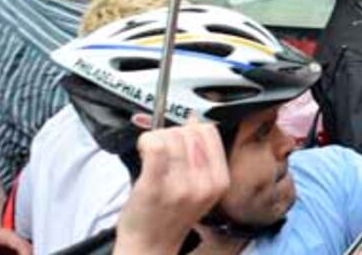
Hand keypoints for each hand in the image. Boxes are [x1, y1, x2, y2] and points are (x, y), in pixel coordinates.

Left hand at [114, 120, 229, 254]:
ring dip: (155, 140)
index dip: (190, 129)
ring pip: (169, 136)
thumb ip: (201, 153)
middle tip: (162, 154)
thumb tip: (195, 119)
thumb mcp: (200, 185)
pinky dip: (146, 142)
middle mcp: (203, 184)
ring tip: (152, 158)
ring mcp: (179, 186)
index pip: (209, 131)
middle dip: (171, 135)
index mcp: (219, 181)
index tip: (179, 142)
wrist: (150, 246)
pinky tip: (142, 152)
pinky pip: (155, 147)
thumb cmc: (171, 214)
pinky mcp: (154, 187)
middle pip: (188, 131)